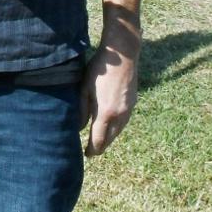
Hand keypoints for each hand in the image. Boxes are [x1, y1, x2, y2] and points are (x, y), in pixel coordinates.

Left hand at [80, 41, 137, 155]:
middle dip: (100, 147)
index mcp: (106, 113)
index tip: (86, 155)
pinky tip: (109, 126)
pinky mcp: (133, 104)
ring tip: (98, 141)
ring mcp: (129, 110)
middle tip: (91, 151)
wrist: (124, 57)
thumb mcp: (84, 89)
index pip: (99, 140)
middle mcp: (120, 116)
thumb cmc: (99, 70)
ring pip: (118, 132)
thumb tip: (78, 128)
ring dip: (108, 138)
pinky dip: (115, 128)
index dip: (92, 149)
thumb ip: (81, 110)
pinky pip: (124, 123)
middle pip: (110, 139)